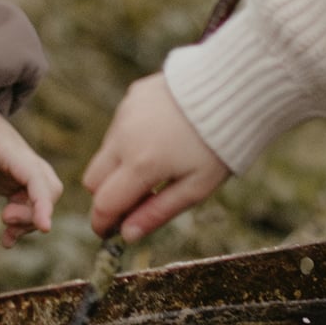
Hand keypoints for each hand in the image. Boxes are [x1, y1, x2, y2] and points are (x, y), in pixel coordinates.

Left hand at [0, 91, 62, 244]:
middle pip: (49, 189)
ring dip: (28, 221)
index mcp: (12, 149)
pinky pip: (26, 204)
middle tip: (4, 218)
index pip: (37, 177)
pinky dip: (20, 223)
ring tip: (5, 235)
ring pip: (40, 199)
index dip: (44, 202)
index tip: (45, 226)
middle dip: (35, 212)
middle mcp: (22, 160)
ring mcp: (20, 171)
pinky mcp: (13, 180)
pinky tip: (7, 240)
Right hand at [84, 76, 229, 241]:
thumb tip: (127, 235)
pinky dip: (130, 140)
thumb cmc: (219, 146)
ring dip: (120, 167)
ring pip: (106, 153)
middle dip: (107, 196)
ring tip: (158, 165)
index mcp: (141, 164)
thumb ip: (157, 212)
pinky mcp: (131, 98)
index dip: (103, 223)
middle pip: (93, 180)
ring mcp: (124, 114)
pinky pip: (119, 127)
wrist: (232, 90)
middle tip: (135, 202)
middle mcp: (124, 138)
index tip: (109, 234)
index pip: (104, 203)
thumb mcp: (196, 188)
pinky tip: (161, 137)